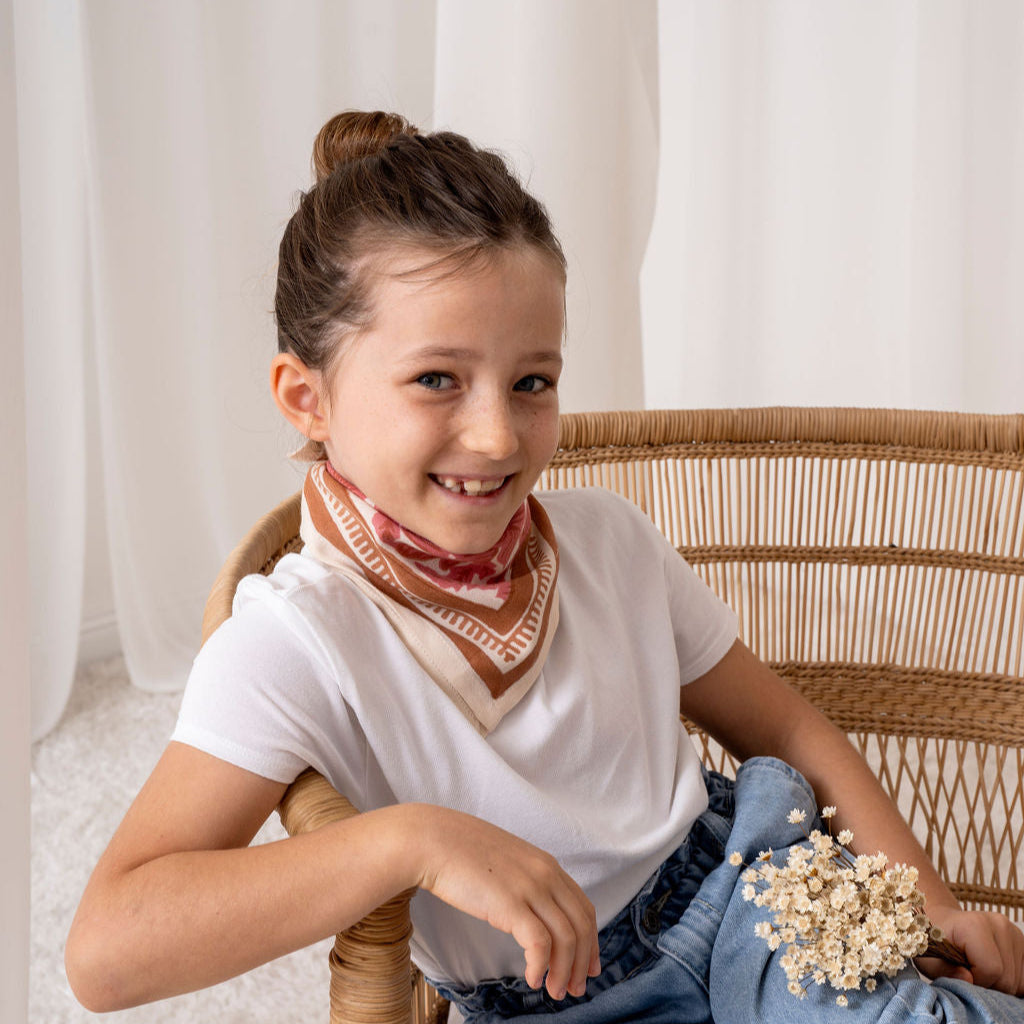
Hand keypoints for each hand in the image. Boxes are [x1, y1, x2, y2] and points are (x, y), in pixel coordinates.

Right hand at [409, 805, 600, 999]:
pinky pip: (539, 943)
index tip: (588, 965)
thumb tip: (530, 910)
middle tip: (575, 989)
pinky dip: (540, 966)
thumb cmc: (461, 852)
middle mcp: (545, 874)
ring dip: (564, 971)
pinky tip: (532, 979)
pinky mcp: (510, 903)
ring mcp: (530, 887)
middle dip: (583, 962)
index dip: (590, 940)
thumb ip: (525, 879)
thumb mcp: (507, 861)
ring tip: (554, 991)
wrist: (433, 839)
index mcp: (546, 864)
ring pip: (566, 938)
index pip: (583, 907)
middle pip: (581, 925)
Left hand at [917, 905, 1023, 995]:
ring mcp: (1013, 931)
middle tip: (970, 971)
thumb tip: (968, 979)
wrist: (944, 924)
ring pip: (1019, 980)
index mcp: (974, 924)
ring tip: (980, 969)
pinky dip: (1011, 981)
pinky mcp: (1022, 941)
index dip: (976, 980)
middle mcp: (999, 924)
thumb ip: (946, 971)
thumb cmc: (936, 943)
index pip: (992, 970)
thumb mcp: (929, 959)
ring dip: (1000, 983)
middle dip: (988, 984)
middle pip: (1007, 978)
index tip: (961, 971)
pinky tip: (994, 971)